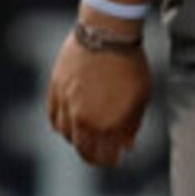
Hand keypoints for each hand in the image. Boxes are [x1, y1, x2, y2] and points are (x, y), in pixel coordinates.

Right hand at [48, 25, 153, 167]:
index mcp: (107, 125)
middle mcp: (83, 119)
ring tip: (86, 137)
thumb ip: (132, 126)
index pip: (104, 156)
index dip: (109, 160)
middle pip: (83, 149)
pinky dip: (61, 124)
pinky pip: (54, 116)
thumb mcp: (141, 99)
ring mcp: (66, 105)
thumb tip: (126, 146)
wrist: (107, 35)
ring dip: (76, 139)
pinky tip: (68, 124)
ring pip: (66, 134)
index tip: (113, 158)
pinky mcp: (55, 90)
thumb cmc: (130, 66)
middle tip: (99, 155)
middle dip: (93, 156)